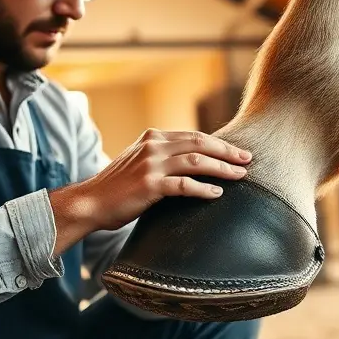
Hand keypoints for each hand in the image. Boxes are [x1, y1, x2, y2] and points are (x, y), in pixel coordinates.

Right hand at [48, 129, 251, 249]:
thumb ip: (163, 158)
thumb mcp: (139, 163)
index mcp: (152, 138)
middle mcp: (153, 146)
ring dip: (222, 168)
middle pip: (200, 143)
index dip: (219, 144)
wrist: (90, 202)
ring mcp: (151, 165)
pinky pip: (184, 185)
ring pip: (196, 161)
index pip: (194, 136)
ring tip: (240, 176)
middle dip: (227, 152)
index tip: (238, 152)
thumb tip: (193, 164)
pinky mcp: (149, 185)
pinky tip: (216, 194)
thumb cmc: (117, 188)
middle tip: (248, 160)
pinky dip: (203, 189)